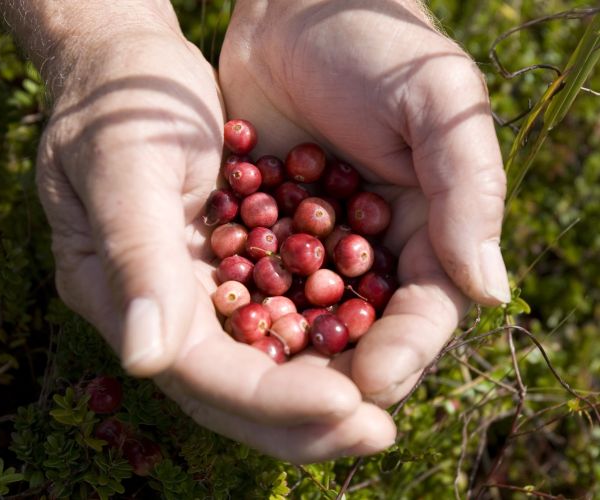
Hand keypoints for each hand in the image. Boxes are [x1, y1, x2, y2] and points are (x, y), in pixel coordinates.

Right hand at [36, 25, 394, 461]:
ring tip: (378, 415)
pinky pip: (270, 324)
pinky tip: (364, 353)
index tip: (344, 404)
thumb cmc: (123, 101)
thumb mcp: (124, 165)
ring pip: (253, 367)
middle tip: (375, 434)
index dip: (268, 396)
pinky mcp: (220, 272)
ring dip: (315, 394)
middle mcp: (154, 307)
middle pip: (227, 389)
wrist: (128, 65)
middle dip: (301, 418)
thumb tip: (145, 361)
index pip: (196, 368)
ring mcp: (187, 293)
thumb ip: (136, 259)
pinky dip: (314, 346)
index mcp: (116, 290)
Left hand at [220, 0, 510, 405]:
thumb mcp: (439, 103)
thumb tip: (492, 291)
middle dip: (339, 375)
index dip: (404, 352)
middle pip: (361, 335)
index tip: (372, 385)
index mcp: (426, 232)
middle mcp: (370, 252)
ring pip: (302, 323)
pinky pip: (248, 285)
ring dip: (282, 359)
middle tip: (310, 412)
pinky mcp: (258, 232)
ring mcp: (311, 248)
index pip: (425, 313)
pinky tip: (216, 335)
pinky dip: (238, 312)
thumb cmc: (379, 44)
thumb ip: (469, 191)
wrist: (295, 8)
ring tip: (257, 389)